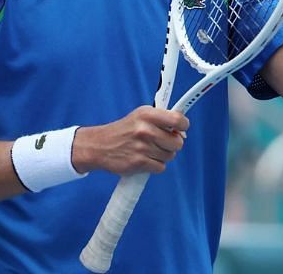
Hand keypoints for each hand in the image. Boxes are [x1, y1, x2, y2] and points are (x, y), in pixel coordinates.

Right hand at [72, 106, 189, 174]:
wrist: (99, 146)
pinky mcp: (138, 163)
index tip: (181, 129)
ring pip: (170, 156)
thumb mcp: (141, 116)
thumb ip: (162, 119)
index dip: (183, 126)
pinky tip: (145, 159)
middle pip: (177, 143)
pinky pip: (161, 167)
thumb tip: (183, 130)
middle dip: (173, 144)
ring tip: (149, 150)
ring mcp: (142, 147)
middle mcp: (145, 130)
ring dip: (163, 155)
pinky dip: (155, 166)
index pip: (178, 120)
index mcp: (147, 114)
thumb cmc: (125, 130)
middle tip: (162, 143)